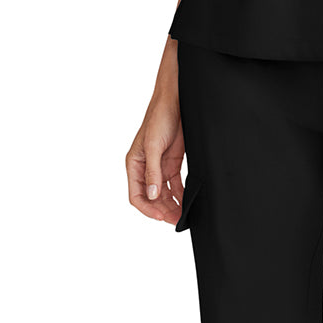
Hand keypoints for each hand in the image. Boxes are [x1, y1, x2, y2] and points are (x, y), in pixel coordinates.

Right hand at [126, 95, 184, 224]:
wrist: (176, 102)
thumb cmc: (159, 118)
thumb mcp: (153, 146)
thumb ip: (152, 171)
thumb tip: (152, 195)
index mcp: (134, 164)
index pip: (137, 195)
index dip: (148, 208)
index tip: (161, 217)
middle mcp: (145, 168)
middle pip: (152, 198)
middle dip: (162, 210)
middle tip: (176, 220)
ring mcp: (159, 166)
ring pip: (164, 194)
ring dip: (172, 205)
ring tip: (183, 215)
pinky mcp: (173, 163)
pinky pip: (175, 185)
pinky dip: (180, 194)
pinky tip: (187, 201)